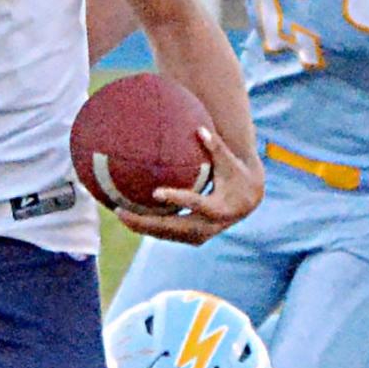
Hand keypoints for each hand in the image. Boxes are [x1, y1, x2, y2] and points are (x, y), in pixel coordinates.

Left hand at [116, 126, 263, 245]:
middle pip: (175, 228)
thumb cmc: (235, 174)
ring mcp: (201, 235)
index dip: (177, 198)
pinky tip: (129, 217)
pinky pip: (168, 234)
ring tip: (120, 214)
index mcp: (219, 208)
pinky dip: (149, 227)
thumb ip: (216, 146)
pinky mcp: (193, 238)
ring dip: (143, 227)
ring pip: (168, 235)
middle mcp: (209, 227)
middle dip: (148, 223)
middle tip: (123, 212)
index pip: (196, 204)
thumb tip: (199, 128)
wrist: (248, 200)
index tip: (156, 192)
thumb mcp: (229, 161)